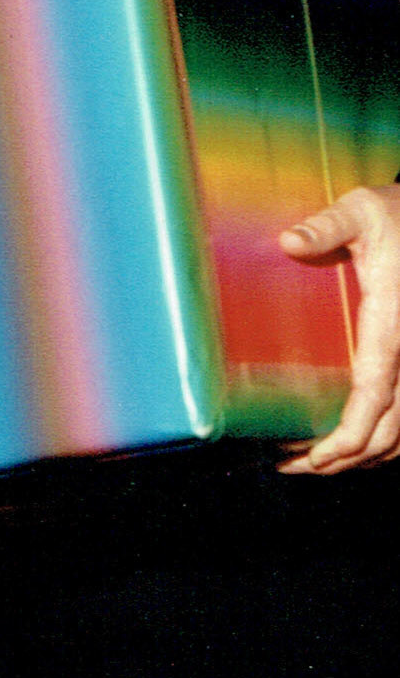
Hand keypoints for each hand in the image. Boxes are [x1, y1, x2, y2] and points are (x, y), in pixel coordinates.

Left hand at [277, 182, 399, 472]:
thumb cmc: (398, 215)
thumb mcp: (361, 211)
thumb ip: (327, 226)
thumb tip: (288, 242)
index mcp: (393, 324)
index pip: (376, 393)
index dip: (350, 433)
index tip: (317, 457)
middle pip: (390, 429)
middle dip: (346, 458)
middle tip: (295, 466)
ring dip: (363, 454)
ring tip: (314, 462)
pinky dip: (380, 436)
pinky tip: (346, 437)